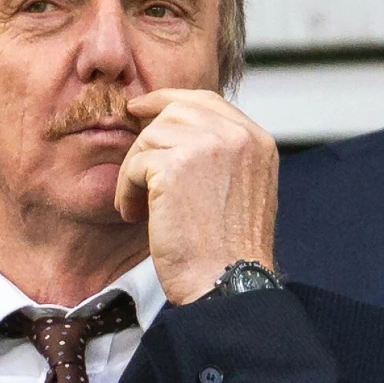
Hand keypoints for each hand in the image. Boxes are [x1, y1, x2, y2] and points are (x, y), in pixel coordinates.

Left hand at [115, 89, 277, 304]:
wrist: (227, 281)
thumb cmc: (228, 250)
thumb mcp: (242, 190)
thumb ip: (222, 155)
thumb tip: (177, 132)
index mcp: (257, 141)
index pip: (207, 101)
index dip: (169, 102)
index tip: (142, 110)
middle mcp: (237, 136)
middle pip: (175, 111)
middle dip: (146, 137)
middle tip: (132, 168)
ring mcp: (208, 146)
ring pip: (150, 136)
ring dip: (135, 172)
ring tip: (138, 205)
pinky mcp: (176, 165)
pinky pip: (135, 164)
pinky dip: (127, 190)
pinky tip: (135, 215)